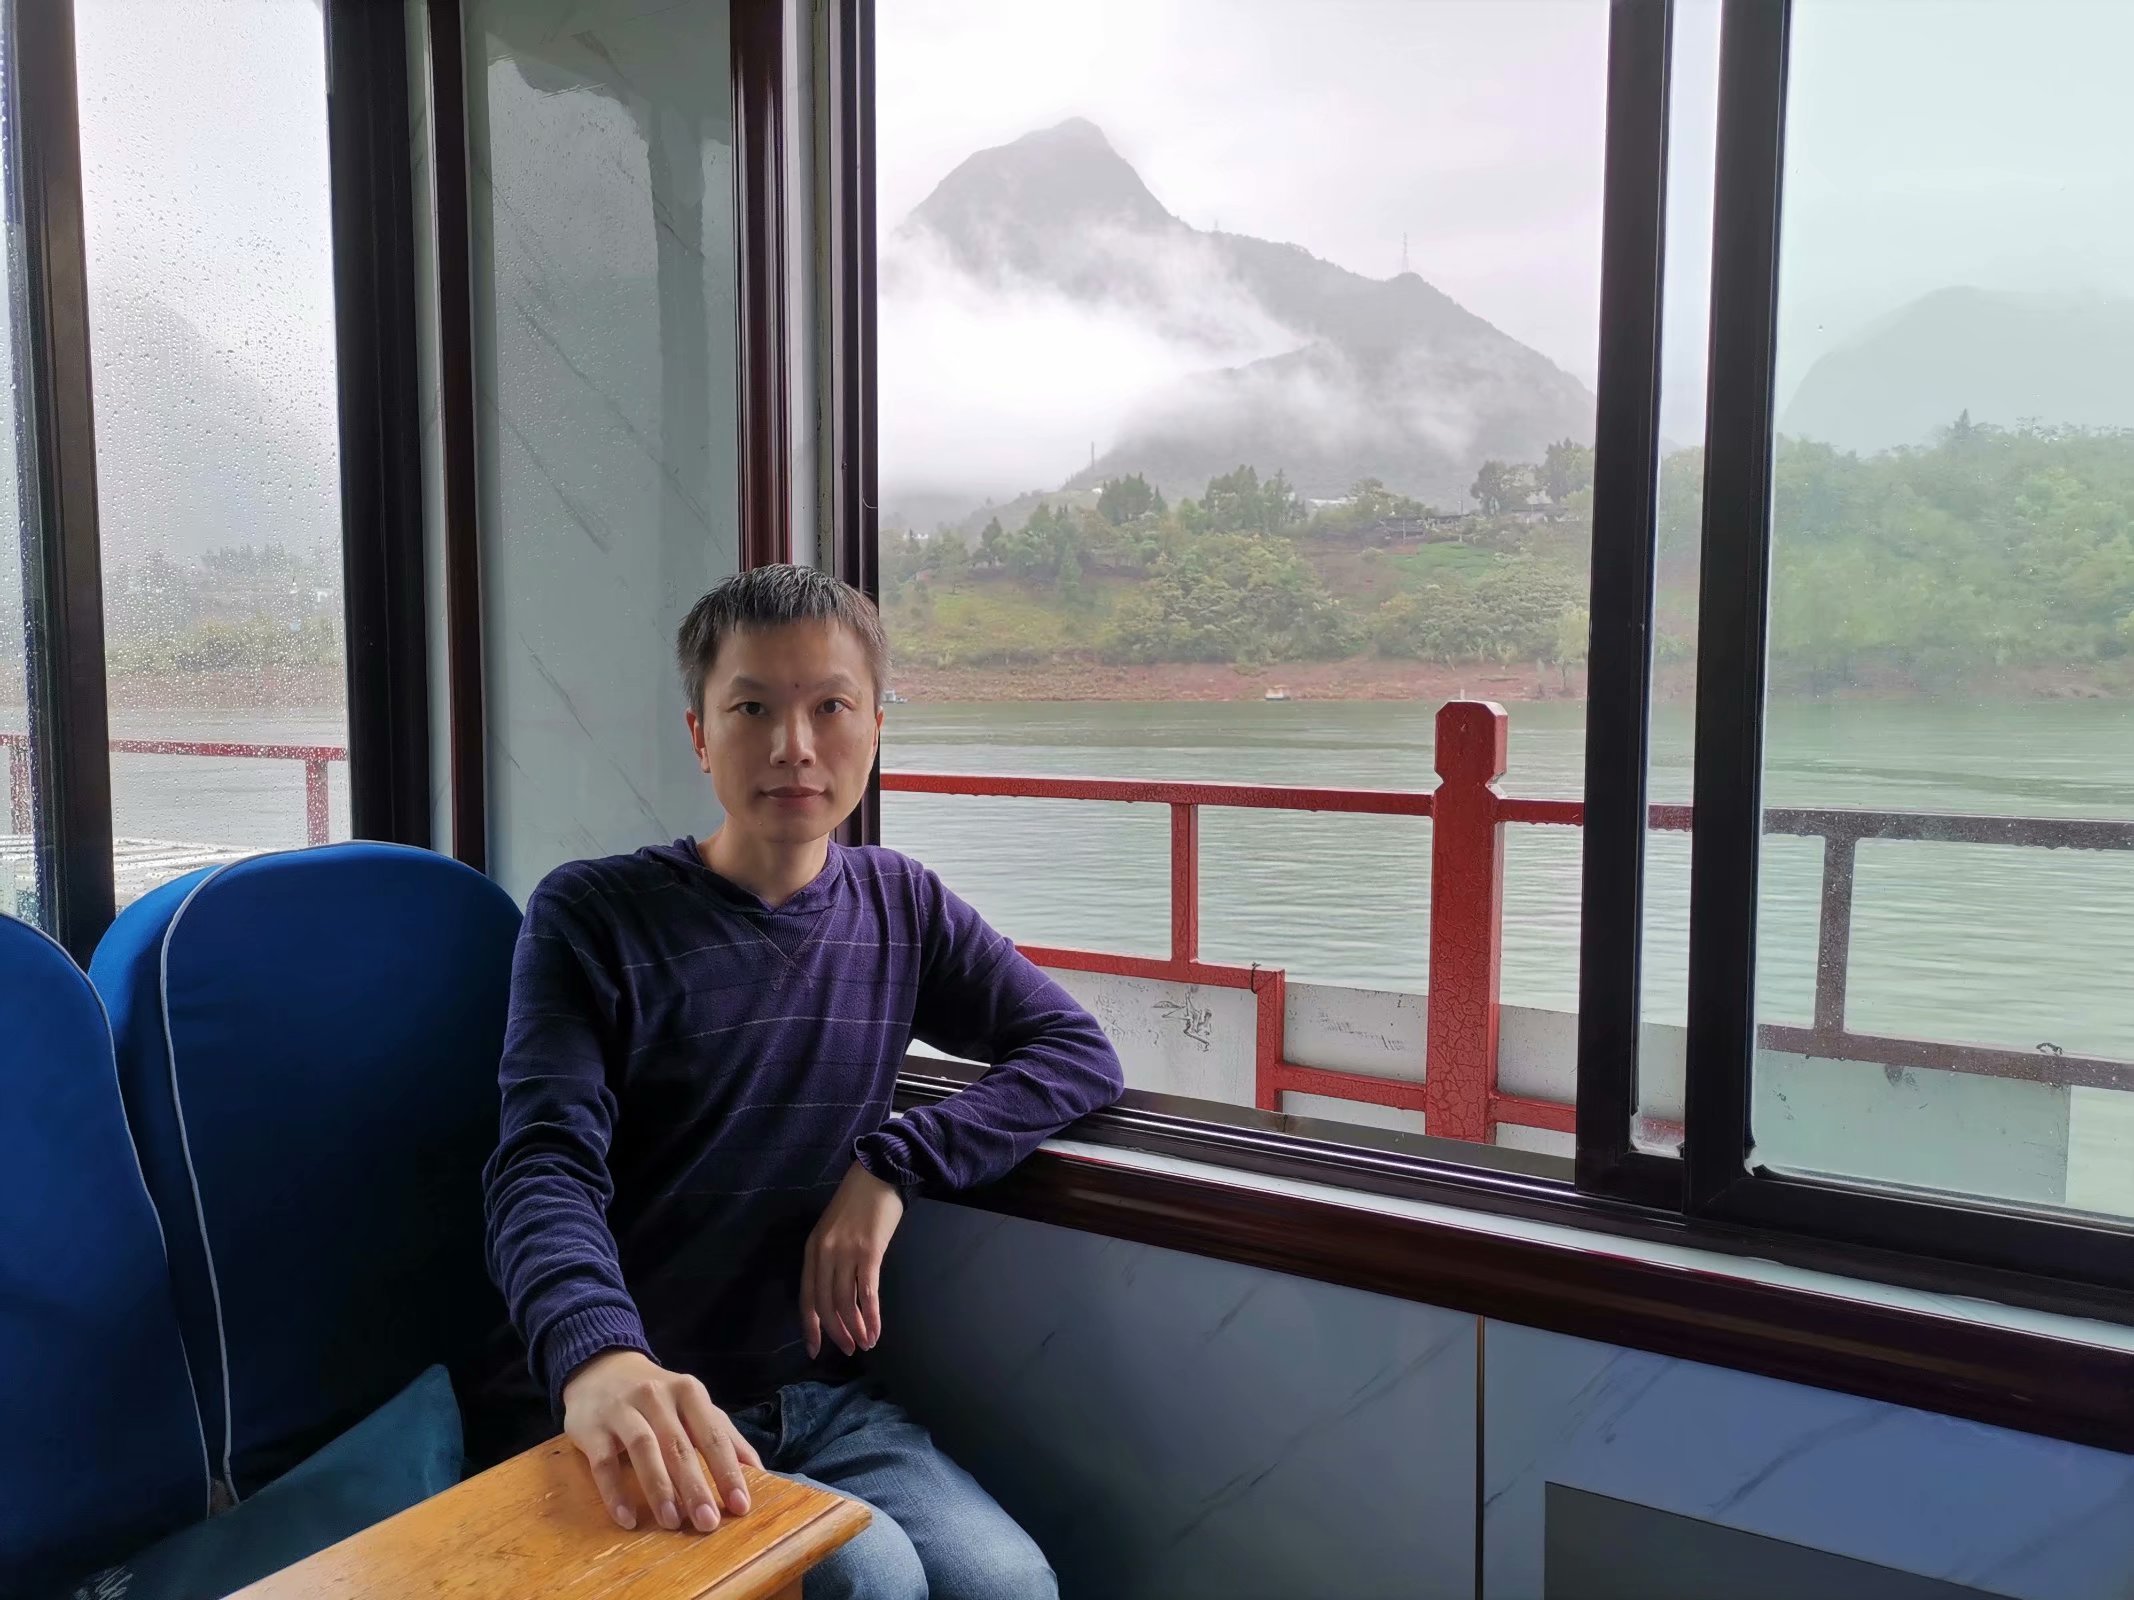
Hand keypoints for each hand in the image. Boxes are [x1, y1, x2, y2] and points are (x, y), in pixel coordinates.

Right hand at [561, 1348, 761, 1533]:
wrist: (601, 1368)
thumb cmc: (658, 1397)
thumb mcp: (693, 1405)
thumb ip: (724, 1435)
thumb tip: (758, 1471)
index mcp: (688, 1392)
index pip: (712, 1434)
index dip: (728, 1470)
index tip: (740, 1505)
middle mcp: (657, 1396)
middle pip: (679, 1445)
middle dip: (695, 1486)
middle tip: (707, 1523)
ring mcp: (622, 1410)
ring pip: (644, 1449)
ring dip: (659, 1488)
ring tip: (672, 1522)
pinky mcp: (592, 1428)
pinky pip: (604, 1462)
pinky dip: (615, 1493)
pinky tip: (627, 1519)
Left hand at [802, 1163, 905, 1358]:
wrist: (878, 1174)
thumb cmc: (858, 1202)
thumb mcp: (833, 1230)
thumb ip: (830, 1257)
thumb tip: (837, 1291)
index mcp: (813, 1250)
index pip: (806, 1296)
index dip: (810, 1326)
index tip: (815, 1349)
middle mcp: (824, 1254)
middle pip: (825, 1303)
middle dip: (836, 1332)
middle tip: (848, 1350)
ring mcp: (846, 1253)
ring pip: (845, 1302)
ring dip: (855, 1328)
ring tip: (865, 1344)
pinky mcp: (869, 1252)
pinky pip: (866, 1293)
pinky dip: (871, 1316)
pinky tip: (875, 1330)